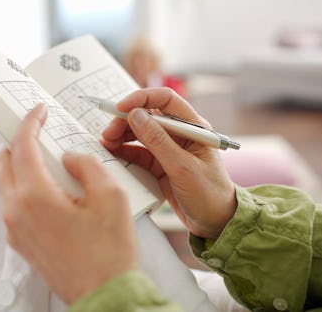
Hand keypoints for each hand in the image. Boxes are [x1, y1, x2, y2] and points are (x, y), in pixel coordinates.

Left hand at [0, 104, 137, 303]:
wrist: (105, 295)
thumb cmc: (110, 251)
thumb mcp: (110, 197)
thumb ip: (86, 165)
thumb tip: (69, 159)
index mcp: (35, 196)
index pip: (23, 146)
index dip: (30, 123)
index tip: (38, 111)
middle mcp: (16, 211)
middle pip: (4, 162)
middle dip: (19, 141)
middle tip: (37, 130)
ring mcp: (15, 229)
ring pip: (6, 183)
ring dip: (19, 164)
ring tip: (44, 157)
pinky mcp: (21, 242)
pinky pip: (13, 203)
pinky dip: (22, 186)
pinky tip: (46, 187)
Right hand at [102, 88, 235, 239]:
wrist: (215, 223)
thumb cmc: (209, 194)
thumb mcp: (182, 168)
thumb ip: (158, 141)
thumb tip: (136, 115)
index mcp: (193, 127)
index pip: (165, 100)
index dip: (141, 99)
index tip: (121, 107)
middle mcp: (180, 134)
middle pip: (148, 115)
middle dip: (126, 120)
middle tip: (108, 133)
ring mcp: (168, 148)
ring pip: (140, 132)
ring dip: (122, 135)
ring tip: (106, 143)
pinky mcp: (160, 164)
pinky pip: (138, 151)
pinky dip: (124, 150)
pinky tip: (112, 152)